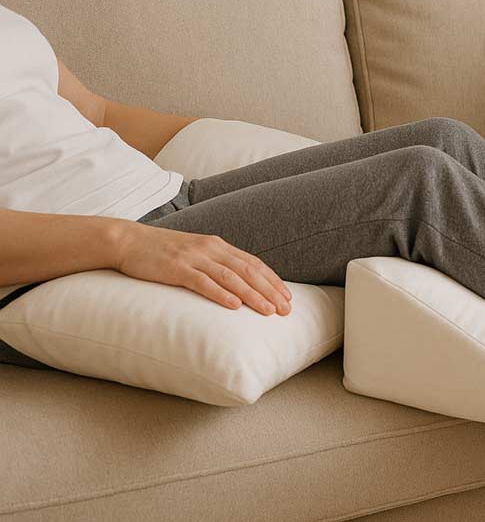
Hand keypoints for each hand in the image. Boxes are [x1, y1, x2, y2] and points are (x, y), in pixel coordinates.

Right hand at [114, 221, 292, 315]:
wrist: (129, 241)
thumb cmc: (163, 252)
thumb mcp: (196, 253)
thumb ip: (216, 264)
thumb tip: (238, 282)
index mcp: (218, 245)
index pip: (254, 263)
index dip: (273, 280)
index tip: (288, 296)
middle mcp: (211, 249)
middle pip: (248, 271)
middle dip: (270, 291)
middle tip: (286, 309)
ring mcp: (194, 258)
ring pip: (231, 277)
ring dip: (253, 295)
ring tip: (269, 311)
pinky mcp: (176, 269)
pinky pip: (203, 282)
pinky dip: (221, 294)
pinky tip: (234, 306)